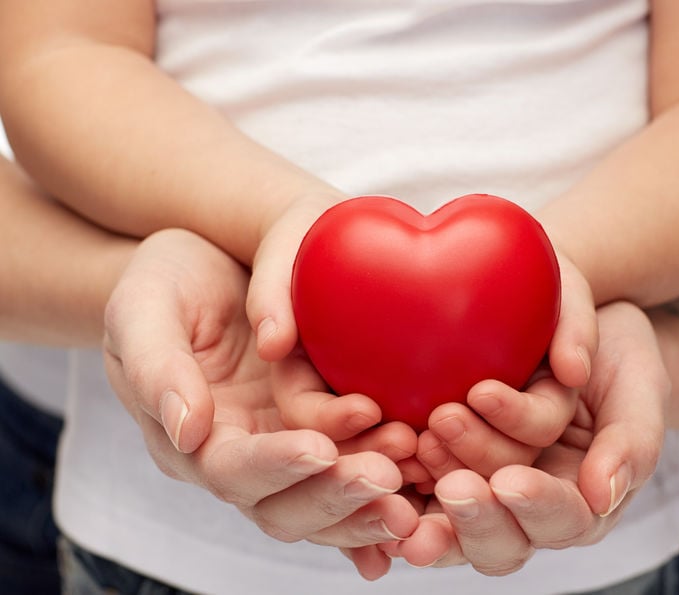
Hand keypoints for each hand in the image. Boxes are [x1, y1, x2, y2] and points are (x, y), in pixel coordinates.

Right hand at [103, 229, 418, 568]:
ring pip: (325, 495)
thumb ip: (155, 368)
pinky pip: (350, 466)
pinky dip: (382, 481)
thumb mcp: (142, 310)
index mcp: (190, 437)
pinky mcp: (316, 425)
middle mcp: (239, 453)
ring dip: (369, 492)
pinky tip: (421, 479)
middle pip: (285, 504)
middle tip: (388, 474)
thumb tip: (186, 430)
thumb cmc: (165, 282)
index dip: (276, 466)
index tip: (320, 447)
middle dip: (335, 494)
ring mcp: (281, 443)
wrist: (204, 264)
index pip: (231, 471)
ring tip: (413, 460)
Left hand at [385, 301, 667, 573]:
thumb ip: (632, 442)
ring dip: (439, 485)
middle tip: (453, 484)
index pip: (562, 520)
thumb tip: (602, 494)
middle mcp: (532, 504)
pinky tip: (391, 465)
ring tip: (424, 441)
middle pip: (503, 537)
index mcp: (583, 499)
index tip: (511, 482)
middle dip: (477, 513)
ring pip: (458, 515)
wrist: (572, 326)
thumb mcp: (639, 388)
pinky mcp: (452, 462)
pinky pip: (423, 489)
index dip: (536, 506)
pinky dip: (406, 483)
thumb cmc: (615, 358)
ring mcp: (490, 486)